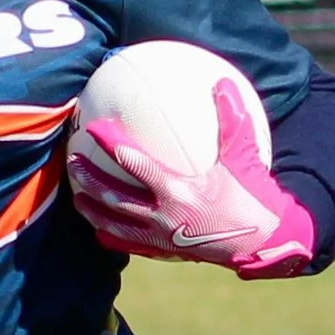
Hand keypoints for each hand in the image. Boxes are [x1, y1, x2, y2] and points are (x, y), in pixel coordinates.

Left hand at [68, 77, 315, 277]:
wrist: (262, 242)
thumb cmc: (253, 197)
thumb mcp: (244, 156)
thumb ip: (231, 120)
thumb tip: (224, 83)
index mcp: (177, 190)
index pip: (134, 163)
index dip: (111, 143)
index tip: (94, 128)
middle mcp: (162, 215)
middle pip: (112, 196)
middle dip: (89, 178)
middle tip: (72, 161)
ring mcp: (159, 237)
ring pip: (113, 223)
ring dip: (92, 209)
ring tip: (76, 196)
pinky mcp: (163, 251)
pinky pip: (129, 245)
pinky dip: (111, 237)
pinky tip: (98, 231)